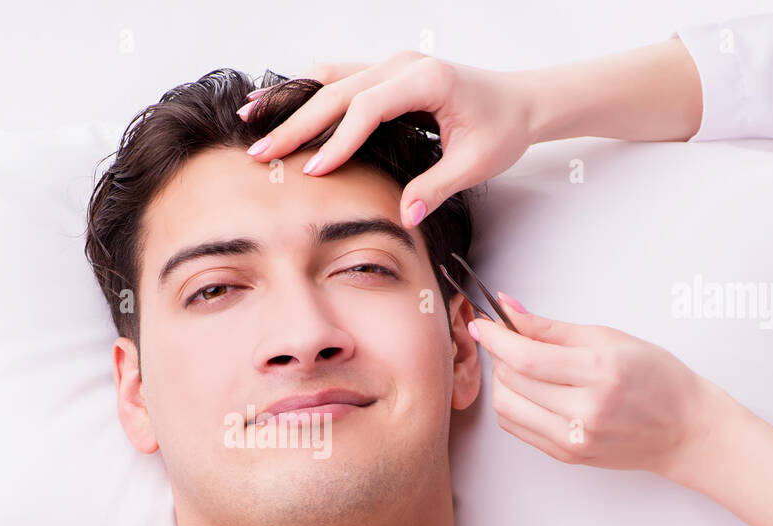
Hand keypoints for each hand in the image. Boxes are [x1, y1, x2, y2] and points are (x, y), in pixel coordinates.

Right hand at [239, 51, 536, 226]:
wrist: (522, 101)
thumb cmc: (503, 126)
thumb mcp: (476, 163)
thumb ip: (437, 187)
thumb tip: (405, 214)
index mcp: (426, 80)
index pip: (368, 108)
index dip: (337, 140)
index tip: (313, 170)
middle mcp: (402, 65)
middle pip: (337, 91)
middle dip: (295, 124)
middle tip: (260, 153)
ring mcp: (391, 65)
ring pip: (329, 78)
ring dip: (289, 101)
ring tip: (250, 119)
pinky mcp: (385, 75)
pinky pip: (337, 78)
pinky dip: (305, 93)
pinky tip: (277, 105)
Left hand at [470, 293, 711, 479]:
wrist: (684, 428)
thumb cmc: (656, 378)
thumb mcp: (610, 338)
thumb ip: (552, 328)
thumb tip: (508, 309)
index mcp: (600, 372)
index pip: (527, 357)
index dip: (496, 339)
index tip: (482, 324)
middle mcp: (586, 410)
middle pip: (512, 381)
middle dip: (499, 355)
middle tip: (506, 340)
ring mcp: (574, 438)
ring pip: (507, 407)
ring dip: (501, 381)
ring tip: (518, 366)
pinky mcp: (567, 455)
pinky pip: (518, 428)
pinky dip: (512, 404)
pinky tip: (527, 390)